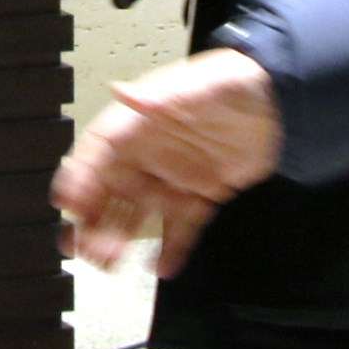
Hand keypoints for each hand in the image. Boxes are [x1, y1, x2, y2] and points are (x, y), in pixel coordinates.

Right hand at [52, 50, 282, 277]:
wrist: (282, 99)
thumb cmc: (234, 82)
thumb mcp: (196, 84)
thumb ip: (160, 95)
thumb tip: (123, 92)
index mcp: (141, 124)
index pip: (99, 151)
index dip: (79, 176)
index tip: (66, 202)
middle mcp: (151, 152)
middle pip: (110, 189)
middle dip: (91, 219)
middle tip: (79, 246)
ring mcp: (175, 175)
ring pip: (139, 212)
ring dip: (121, 237)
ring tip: (109, 262)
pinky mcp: (202, 192)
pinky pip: (182, 225)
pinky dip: (172, 247)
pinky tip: (160, 266)